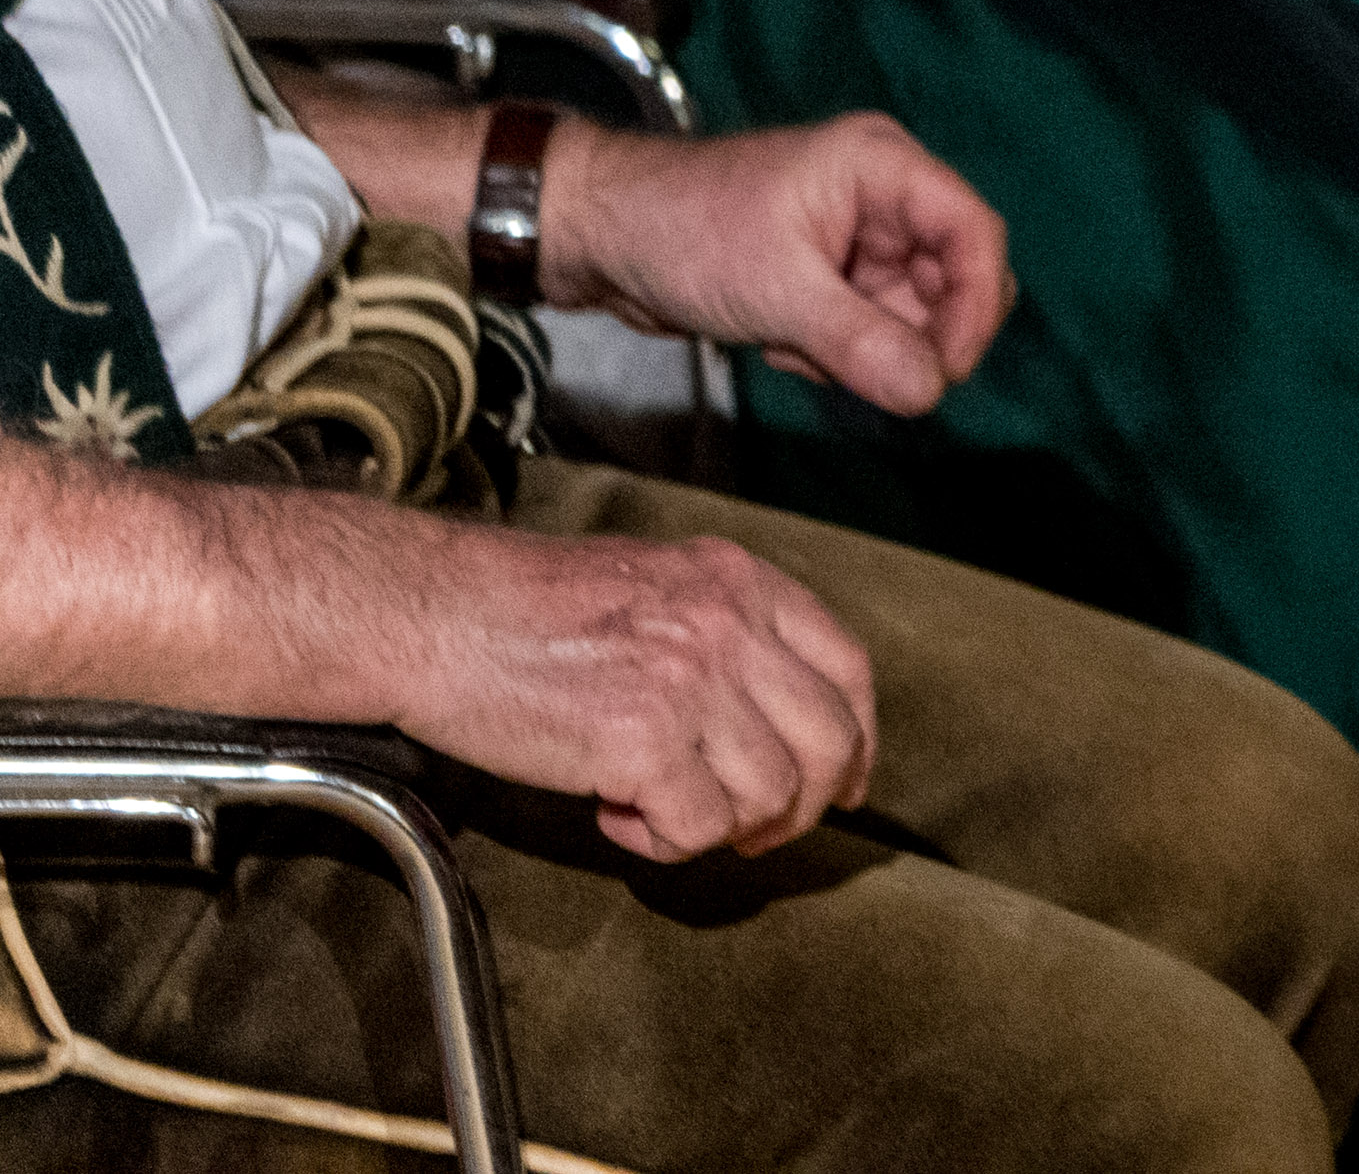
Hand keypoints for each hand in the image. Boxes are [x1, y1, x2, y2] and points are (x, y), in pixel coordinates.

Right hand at [383, 503, 877, 862]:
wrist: (435, 614)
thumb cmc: (522, 606)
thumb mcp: (655, 583)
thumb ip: (722, 630)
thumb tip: (767, 709)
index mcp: (742, 583)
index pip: (849, 669)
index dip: (858, 738)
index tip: (847, 781)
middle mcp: (732, 628)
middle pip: (829, 740)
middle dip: (807, 804)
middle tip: (760, 832)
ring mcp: (693, 684)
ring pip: (770, 793)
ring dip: (720, 825)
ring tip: (654, 810)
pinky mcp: (644, 742)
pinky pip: (698, 826)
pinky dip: (663, 841)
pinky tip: (616, 816)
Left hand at [544, 110, 1010, 409]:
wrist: (597, 236)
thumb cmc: (680, 233)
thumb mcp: (777, 294)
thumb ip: (861, 344)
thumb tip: (929, 393)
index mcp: (882, 166)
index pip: (970, 229)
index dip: (976, 300)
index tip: (953, 368)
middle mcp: (881, 194)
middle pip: (949, 272)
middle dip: (916, 333)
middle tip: (877, 377)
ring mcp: (855, 234)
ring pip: (909, 307)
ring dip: (867, 347)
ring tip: (796, 348)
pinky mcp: (827, 271)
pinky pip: (868, 323)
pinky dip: (836, 349)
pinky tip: (779, 343)